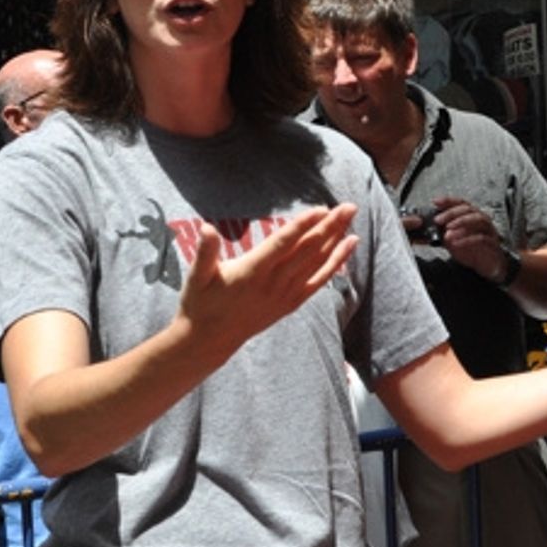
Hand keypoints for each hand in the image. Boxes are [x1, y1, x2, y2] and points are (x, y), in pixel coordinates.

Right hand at [177, 204, 358, 356]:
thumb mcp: (197, 276)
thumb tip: (206, 228)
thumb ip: (205, 252)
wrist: (210, 340)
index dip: (302, 226)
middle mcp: (273, 283)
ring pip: (316, 262)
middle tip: (348, 206)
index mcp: (251, 272)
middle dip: (329, 226)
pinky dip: (336, 262)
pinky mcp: (291, 302)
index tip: (320, 209)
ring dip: (336, 239)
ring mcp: (285, 294)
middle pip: (307, 250)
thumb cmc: (201, 303)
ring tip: (350, 216)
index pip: (282, 244)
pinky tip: (350, 245)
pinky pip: (319, 280)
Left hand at [429, 197, 505, 280]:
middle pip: (468, 209)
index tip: (436, 201)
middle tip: (438, 220)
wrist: (488, 266)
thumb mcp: (453, 241)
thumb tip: (429, 229)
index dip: (448, 201)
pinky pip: (481, 237)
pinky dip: (467, 239)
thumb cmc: (472, 251)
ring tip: (448, 230)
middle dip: (451, 213)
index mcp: (472, 216)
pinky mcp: (492, 242)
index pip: (461, 203)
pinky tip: (456, 243)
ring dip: (461, 223)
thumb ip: (443, 233)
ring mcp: (488, 230)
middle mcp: (481, 219)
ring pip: (477, 219)